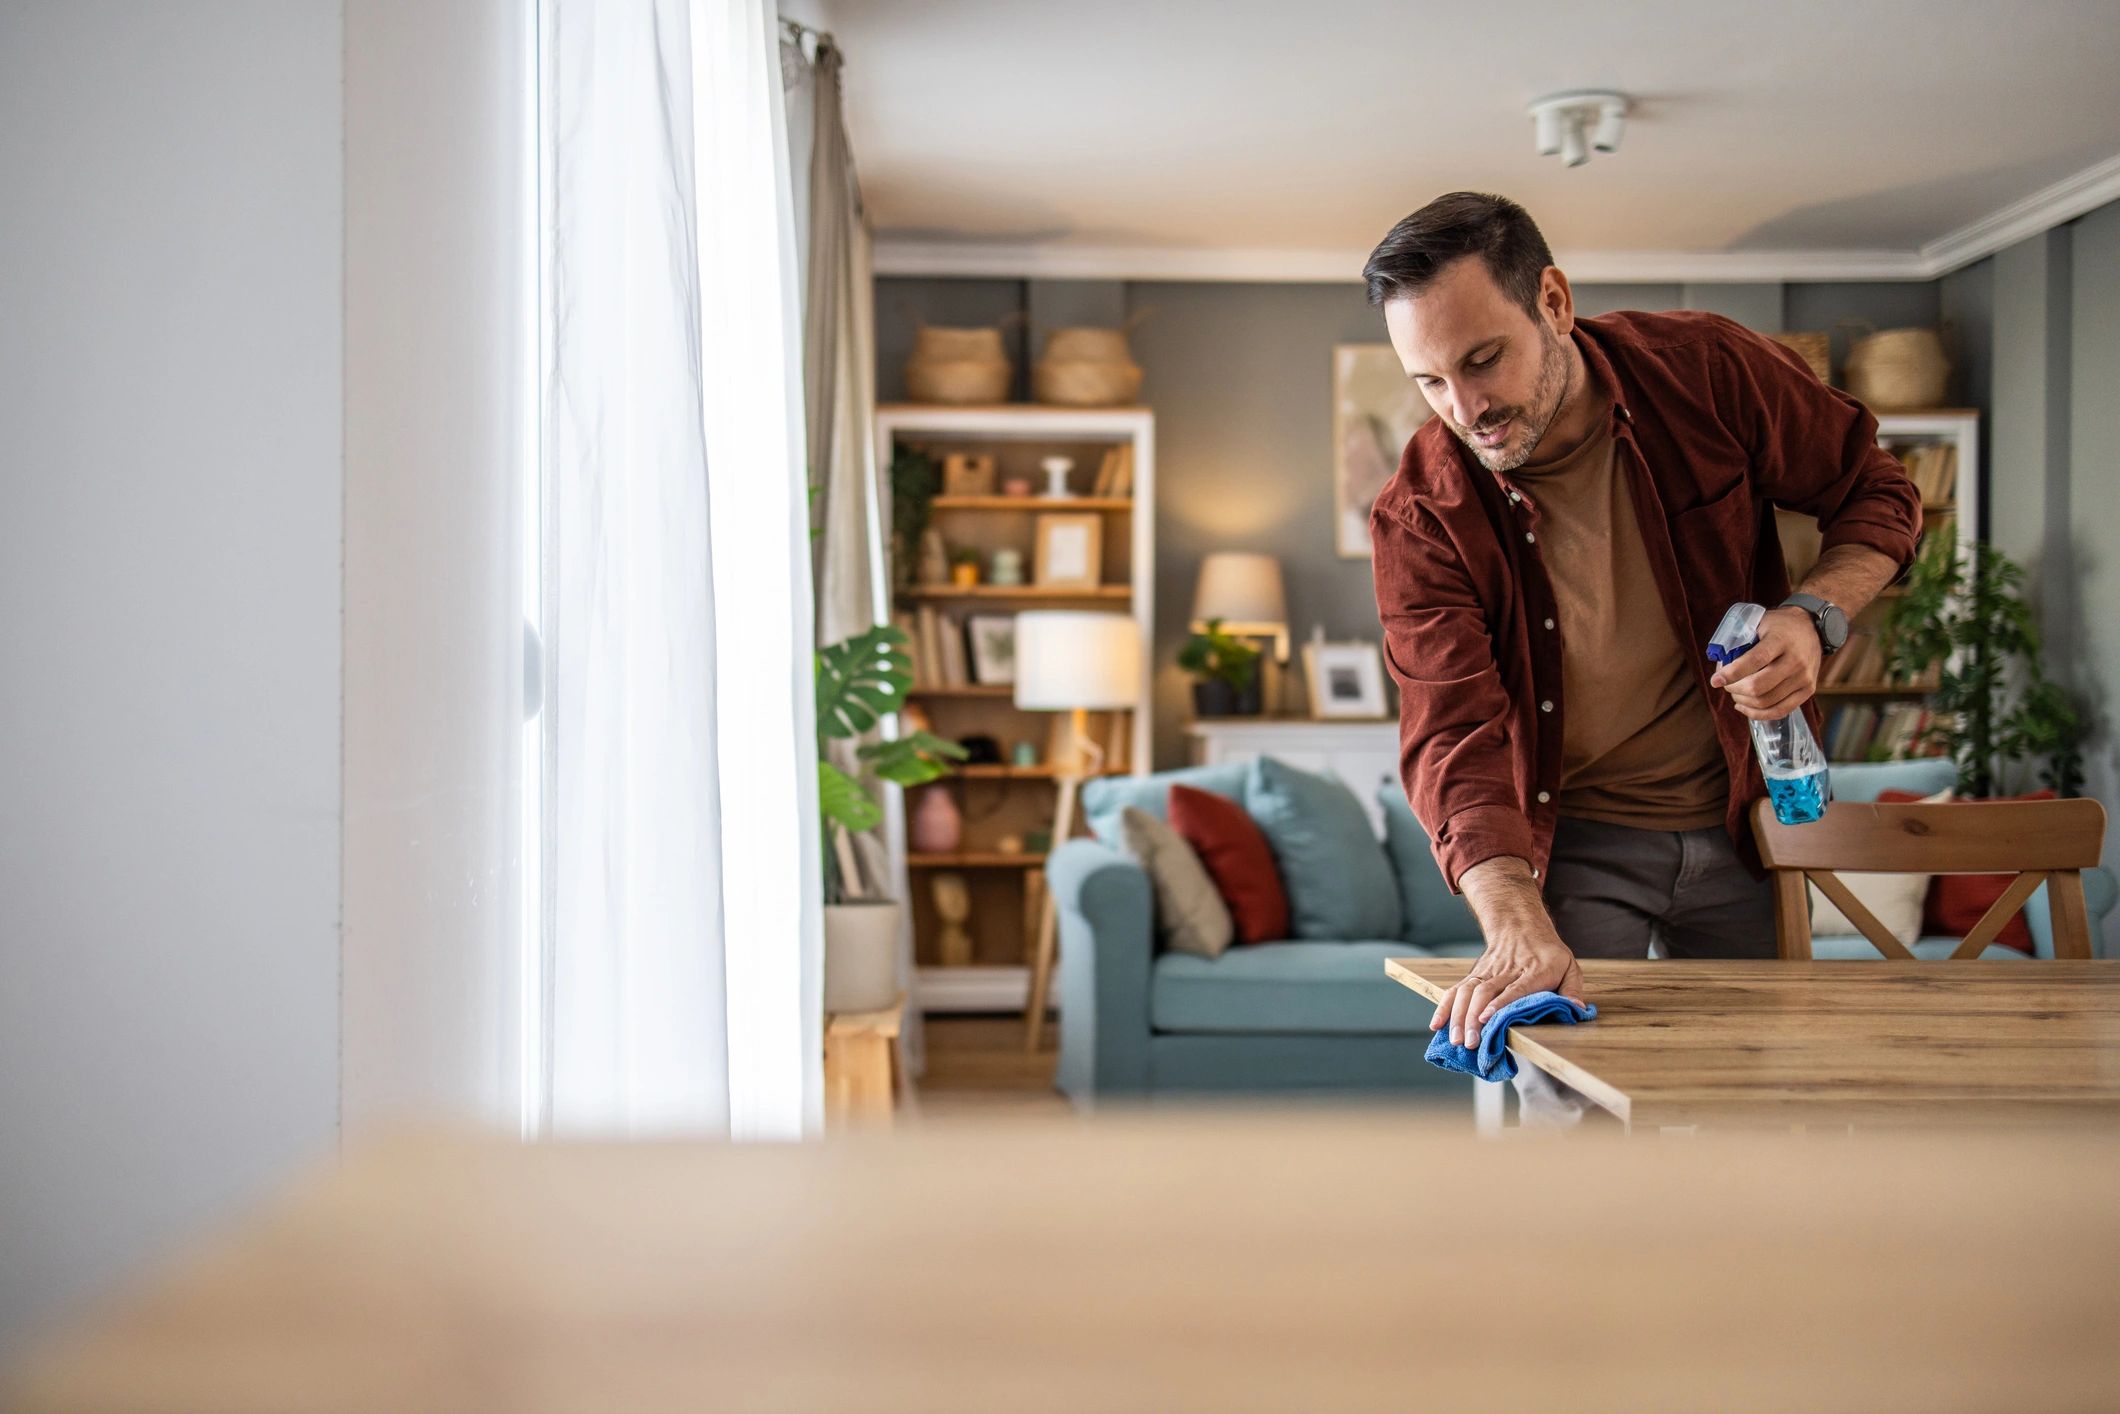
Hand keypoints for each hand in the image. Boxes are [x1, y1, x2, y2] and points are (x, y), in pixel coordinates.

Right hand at [1429, 922, 1584, 1050]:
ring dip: (1459, 1016)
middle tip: (1470, 1042)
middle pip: (1485, 994)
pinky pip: (1456, 991)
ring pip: (1468, 993)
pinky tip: (1437, 1024)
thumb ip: (1572, 989)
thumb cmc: (1547, 953)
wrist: (1520, 926)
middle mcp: (1506, 972)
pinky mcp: (1474, 976)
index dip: (1500, 1004)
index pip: (1515, 989)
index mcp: (1533, 972)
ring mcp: (1486, 974)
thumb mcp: (1569, 965)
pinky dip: (1445, 1007)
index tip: (1487, 1019)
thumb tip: (1577, 1009)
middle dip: (1474, 1018)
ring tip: (1456, 1039)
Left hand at [1710, 606, 1820, 719]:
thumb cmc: (1778, 626)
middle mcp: (1795, 660)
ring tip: (1734, 692)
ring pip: (1766, 702)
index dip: (1732, 673)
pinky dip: (1758, 714)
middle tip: (1725, 684)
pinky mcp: (1808, 690)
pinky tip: (1744, 706)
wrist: (1811, 628)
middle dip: (1734, 689)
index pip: (1755, 660)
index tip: (1715, 681)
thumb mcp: (1759, 623)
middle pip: (1758, 687)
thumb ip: (1740, 641)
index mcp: (1781, 640)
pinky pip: (1780, 710)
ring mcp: (1804, 677)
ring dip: (1743, 701)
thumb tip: (1720, 665)